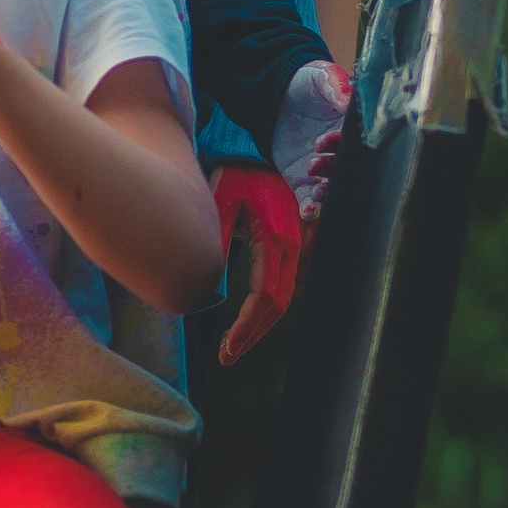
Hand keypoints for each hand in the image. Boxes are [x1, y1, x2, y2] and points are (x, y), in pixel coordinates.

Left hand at [213, 159, 303, 366]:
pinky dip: (271, 307)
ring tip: (233, 342)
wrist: (256, 152)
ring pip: (287, 298)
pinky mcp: (297, 246)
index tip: (227, 350)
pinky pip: (290, 286)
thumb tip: (207, 288)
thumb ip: (216, 240)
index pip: (265, 297)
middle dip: (254, 334)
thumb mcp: (219, 202)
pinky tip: (251, 319)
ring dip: (262, 324)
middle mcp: (295, 246)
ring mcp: (300, 246)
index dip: (247, 328)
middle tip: (227, 355)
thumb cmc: (234, 174)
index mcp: (277, 238)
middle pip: (279, 305)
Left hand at [269, 60, 350, 223]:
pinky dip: (311, 209)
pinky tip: (307, 212)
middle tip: (317, 166)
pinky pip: (311, 199)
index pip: (355, 143)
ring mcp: (323, 168)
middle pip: (348, 170)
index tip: (325, 140)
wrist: (277, 95)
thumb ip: (333, 86)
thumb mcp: (320, 77)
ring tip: (315, 190)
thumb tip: (347, 98)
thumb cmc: (306, 83)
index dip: (343, 145)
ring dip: (326, 193)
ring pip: (333, 188)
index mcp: (350, 128)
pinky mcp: (303, 180)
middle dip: (336, 173)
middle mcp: (341, 152)